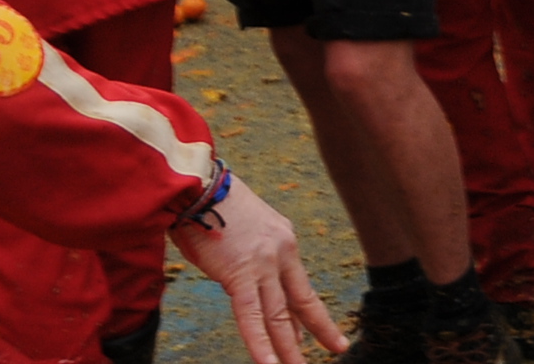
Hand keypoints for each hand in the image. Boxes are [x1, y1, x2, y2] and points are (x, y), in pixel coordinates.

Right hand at [174, 179, 344, 363]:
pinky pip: (251, 316)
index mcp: (284, 241)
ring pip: (279, 316)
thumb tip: (253, 286)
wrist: (198, 186)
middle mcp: (281, 253)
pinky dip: (260, 343)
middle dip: (316, 332)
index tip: (325, 335)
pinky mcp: (239, 274)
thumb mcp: (248, 230)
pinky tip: (268, 363)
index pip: (300, 288)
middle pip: (300, 303)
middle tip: (335, 351)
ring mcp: (263, 264)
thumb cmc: (213, 206)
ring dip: (288, 348)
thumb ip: (256, 257)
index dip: (312, 316)